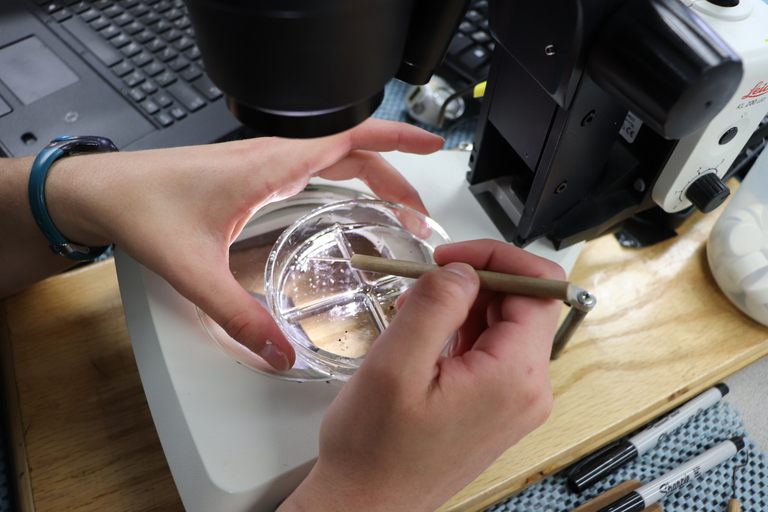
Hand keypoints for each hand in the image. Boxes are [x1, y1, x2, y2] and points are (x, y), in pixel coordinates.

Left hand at [45, 119, 443, 369]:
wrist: (103, 190)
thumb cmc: (141, 206)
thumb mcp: (194, 269)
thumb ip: (238, 316)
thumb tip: (277, 349)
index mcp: (271, 165)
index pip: (351, 138)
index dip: (398, 137)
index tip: (431, 142)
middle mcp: (273, 158)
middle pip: (354, 153)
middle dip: (396, 176)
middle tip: (420, 211)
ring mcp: (265, 163)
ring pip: (335, 159)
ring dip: (372, 177)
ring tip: (395, 209)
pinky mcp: (254, 174)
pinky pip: (314, 169)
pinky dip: (343, 182)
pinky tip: (345, 209)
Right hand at [279, 239, 564, 511]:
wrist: (368, 503)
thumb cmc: (376, 451)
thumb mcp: (395, 365)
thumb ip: (435, 305)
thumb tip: (462, 270)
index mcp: (514, 376)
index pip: (539, 287)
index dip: (496, 258)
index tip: (452, 259)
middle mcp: (527, 390)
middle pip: (523, 303)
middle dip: (473, 282)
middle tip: (423, 285)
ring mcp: (514, 401)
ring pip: (504, 324)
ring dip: (463, 307)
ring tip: (414, 317)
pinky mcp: (497, 406)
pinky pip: (491, 351)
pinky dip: (461, 332)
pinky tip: (424, 339)